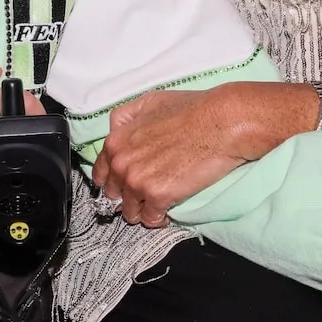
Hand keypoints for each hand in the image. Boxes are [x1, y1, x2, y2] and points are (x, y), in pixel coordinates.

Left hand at [92, 88, 249, 227]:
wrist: (220, 122)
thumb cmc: (190, 109)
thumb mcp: (149, 102)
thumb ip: (126, 118)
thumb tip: (116, 130)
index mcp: (116, 142)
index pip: (101, 173)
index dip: (112, 179)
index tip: (123, 184)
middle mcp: (121, 163)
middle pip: (114, 194)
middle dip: (127, 195)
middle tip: (145, 193)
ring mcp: (137, 182)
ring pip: (129, 211)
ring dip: (142, 210)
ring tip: (157, 204)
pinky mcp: (158, 196)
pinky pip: (151, 219)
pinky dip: (159, 218)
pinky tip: (169, 210)